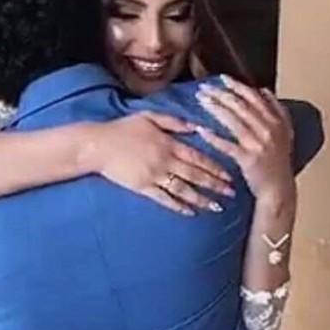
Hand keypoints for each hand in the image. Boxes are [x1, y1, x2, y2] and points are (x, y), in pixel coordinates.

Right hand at [85, 112, 233, 214]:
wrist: (99, 145)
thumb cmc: (123, 128)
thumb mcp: (149, 117)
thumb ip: (173, 122)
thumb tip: (195, 127)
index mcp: (168, 143)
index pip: (197, 157)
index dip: (215, 167)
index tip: (229, 175)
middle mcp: (165, 161)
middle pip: (195, 175)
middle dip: (215, 185)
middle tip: (231, 193)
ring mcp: (154, 176)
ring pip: (183, 189)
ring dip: (201, 198)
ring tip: (216, 207)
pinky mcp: (142, 187)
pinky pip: (164, 199)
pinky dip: (178, 206)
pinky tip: (190, 212)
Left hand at [195, 75, 294, 199]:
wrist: (278, 189)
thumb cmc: (277, 162)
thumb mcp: (283, 133)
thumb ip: (276, 110)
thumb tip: (264, 90)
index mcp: (277, 121)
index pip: (255, 98)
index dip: (238, 86)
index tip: (222, 78)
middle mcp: (269, 130)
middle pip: (242, 106)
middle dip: (221, 94)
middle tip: (204, 88)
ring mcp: (259, 144)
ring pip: (234, 121)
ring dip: (215, 108)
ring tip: (201, 100)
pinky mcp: (248, 159)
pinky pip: (227, 145)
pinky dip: (213, 137)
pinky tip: (201, 130)